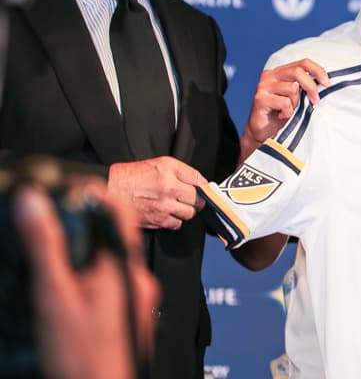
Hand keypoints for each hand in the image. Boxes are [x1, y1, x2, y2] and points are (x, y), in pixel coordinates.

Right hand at [14, 181, 159, 378]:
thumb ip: (46, 246)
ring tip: (56, 259)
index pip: (118, 214)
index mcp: (126, 269)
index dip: (94, 196)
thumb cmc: (81, 358)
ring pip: (112, 263)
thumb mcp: (54, 295)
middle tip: (53, 223)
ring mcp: (138, 301)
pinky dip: (92, 279)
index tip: (68, 190)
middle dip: (84, 228)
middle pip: (114, 238)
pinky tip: (70, 291)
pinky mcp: (130, 318)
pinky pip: (113, 286)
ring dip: (87, 256)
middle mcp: (139, 282)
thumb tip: (34, 201)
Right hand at [108, 157, 206, 229]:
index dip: (204, 187)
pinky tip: (169, 213)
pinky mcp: (156, 221)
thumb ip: (184, 171)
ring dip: (186, 211)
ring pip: (189, 215)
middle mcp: (168, 192)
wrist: (112, 189)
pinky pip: (176, 225)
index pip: (200, 183)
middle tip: (191, 197)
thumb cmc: (134, 175)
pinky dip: (175, 220)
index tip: (204, 190)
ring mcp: (162, 208)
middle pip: (198, 202)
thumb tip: (201, 182)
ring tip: (178, 204)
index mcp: (170, 175)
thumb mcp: (161, 162)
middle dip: (196, 200)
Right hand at [241, 59, 329, 160]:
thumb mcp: (295, 98)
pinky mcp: (260, 99)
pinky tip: (282, 116)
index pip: (303, 63)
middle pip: (297, 71)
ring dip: (296, 103)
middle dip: (311, 86)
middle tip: (315, 100)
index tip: (327, 83)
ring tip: (289, 111)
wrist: (261, 132)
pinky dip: (288, 112)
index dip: (318, 70)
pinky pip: (285, 103)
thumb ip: (303, 87)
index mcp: (280, 72)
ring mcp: (264, 86)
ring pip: (292, 89)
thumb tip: (324, 84)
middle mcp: (270, 75)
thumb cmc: (280, 114)